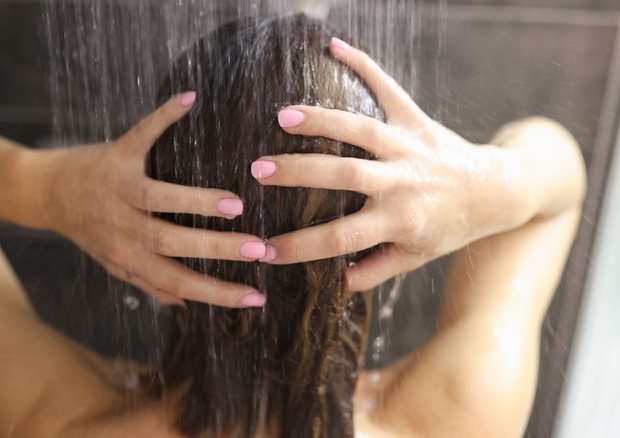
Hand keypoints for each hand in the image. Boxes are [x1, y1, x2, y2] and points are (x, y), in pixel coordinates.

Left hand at [42, 93, 266, 306]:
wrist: (44, 192)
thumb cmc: (87, 229)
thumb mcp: (113, 262)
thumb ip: (147, 282)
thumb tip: (186, 304)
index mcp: (128, 255)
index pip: (178, 281)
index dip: (217, 293)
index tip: (255, 297)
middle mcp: (122, 226)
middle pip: (172, 242)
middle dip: (217, 248)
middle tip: (259, 249)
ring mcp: (118, 188)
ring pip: (158, 198)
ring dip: (197, 201)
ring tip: (236, 205)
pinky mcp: (115, 154)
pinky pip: (141, 134)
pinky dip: (163, 117)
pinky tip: (189, 102)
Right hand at [253, 38, 531, 290]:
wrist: (498, 191)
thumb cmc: (452, 227)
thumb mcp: (417, 257)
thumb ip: (376, 269)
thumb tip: (335, 285)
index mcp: (401, 221)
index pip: (341, 238)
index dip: (300, 247)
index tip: (265, 250)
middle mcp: (404, 183)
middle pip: (344, 176)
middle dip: (299, 172)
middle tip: (258, 171)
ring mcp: (410, 147)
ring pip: (361, 130)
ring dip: (321, 120)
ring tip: (282, 117)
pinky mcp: (417, 120)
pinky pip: (389, 89)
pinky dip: (364, 64)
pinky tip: (335, 47)